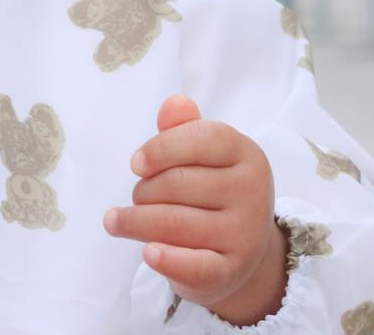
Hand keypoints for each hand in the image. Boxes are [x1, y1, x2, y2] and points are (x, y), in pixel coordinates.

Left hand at [104, 95, 288, 326]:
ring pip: (172, 222)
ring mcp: (245, 234)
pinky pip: (193, 265)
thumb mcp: (201, 155)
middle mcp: (253, 192)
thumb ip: (183, 128)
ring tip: (120, 221)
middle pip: (176, 183)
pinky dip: (166, 260)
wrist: (239, 251)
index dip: (159, 149)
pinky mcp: (232, 270)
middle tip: (138, 197)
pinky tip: (148, 253)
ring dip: (135, 221)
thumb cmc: (209, 192)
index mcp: (247, 154)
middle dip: (143, 191)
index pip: (200, 139)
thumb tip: (176, 103)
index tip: (135, 164)